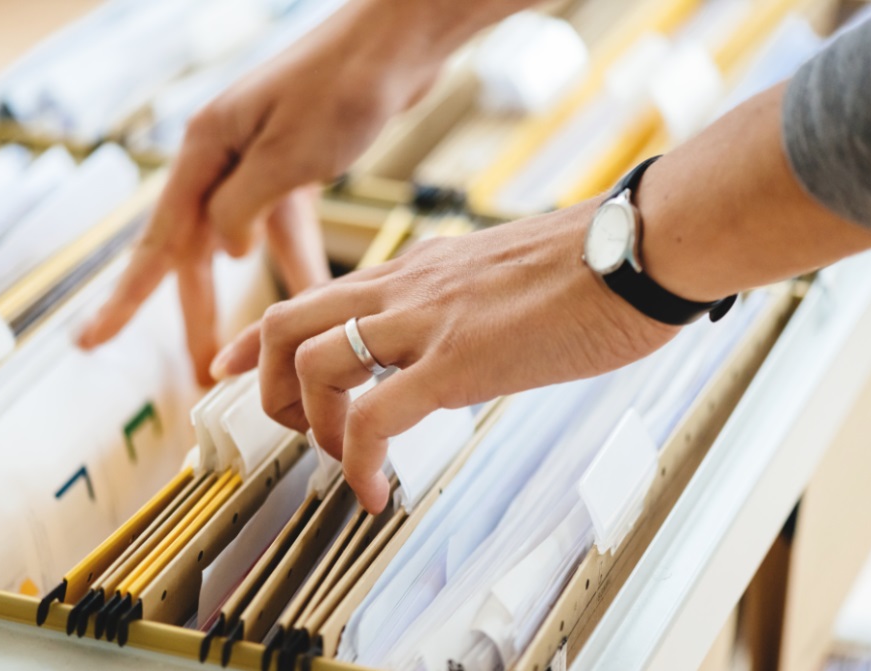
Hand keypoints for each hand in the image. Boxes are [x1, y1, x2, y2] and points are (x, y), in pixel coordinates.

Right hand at [77, 1, 443, 380]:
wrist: (398, 43)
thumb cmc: (342, 86)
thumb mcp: (284, 157)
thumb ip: (243, 209)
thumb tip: (224, 251)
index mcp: (204, 148)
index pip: (159, 238)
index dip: (128, 297)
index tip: (94, 341)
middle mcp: (222, 155)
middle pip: (196, 249)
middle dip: (194, 313)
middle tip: (198, 373)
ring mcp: (257, 160)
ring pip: (238, 244)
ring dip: (242, 297)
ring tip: (240, 351)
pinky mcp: (295, 165)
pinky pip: (284, 229)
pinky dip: (293, 264)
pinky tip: (305, 297)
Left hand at [212, 199, 679, 511]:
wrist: (642, 247)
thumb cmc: (590, 265)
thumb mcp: (499, 281)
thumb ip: (457, 309)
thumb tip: (446, 355)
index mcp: (415, 270)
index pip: (310, 295)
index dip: (253, 337)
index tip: (228, 366)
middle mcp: (405, 288)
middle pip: (285, 323)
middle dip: (266, 387)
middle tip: (299, 430)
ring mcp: (426, 321)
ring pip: (311, 365)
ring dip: (312, 427)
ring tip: (348, 462)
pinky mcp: (458, 360)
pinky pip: (374, 417)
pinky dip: (360, 462)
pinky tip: (377, 492)